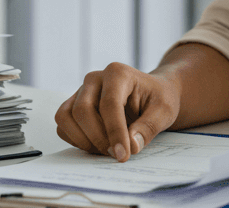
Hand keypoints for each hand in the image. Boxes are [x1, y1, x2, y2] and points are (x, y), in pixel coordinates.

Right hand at [54, 63, 181, 161]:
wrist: (151, 94)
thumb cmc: (158, 99)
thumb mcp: (164, 111)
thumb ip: (149, 127)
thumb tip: (131, 146)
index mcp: (118, 73)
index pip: (109, 104)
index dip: (115, 132)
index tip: (123, 155)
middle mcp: (95, 79)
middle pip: (82, 110)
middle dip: (98, 138)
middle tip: (116, 154)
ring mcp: (81, 91)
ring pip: (66, 117)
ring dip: (84, 140)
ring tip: (107, 150)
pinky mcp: (73, 105)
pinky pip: (63, 126)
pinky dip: (76, 140)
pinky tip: (98, 145)